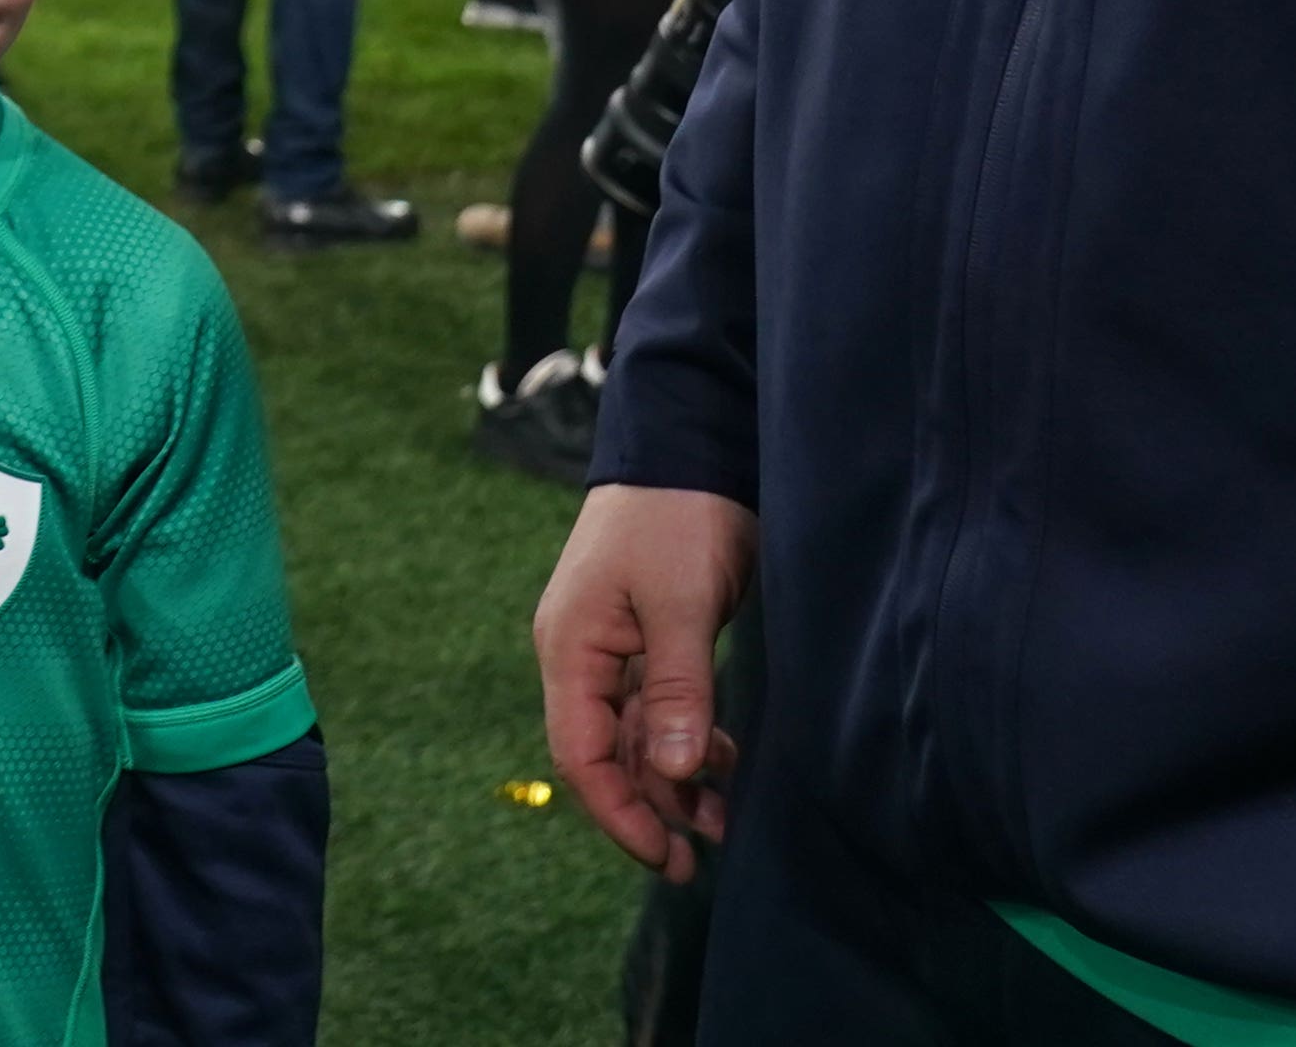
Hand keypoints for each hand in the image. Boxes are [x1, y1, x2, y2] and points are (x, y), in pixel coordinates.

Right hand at [537, 483, 755, 882]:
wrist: (691, 438)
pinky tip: (722, 762)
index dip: (620, 814)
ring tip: (723, 818)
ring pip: (636, 735)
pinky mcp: (649, 635)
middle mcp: (583, 654)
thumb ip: (675, 688)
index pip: (581, 756)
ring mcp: (615, 645)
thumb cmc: (677, 515)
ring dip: (673, 778)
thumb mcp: (679, 602)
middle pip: (607, 754)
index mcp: (572, 648)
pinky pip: (657, 707)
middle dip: (651, 806)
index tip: (665, 857)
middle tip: (701, 855)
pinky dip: (687, 740)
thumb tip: (670, 773)